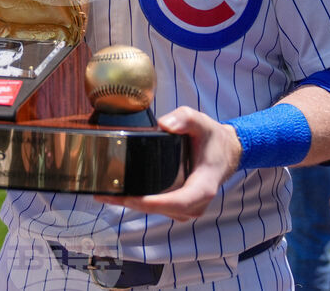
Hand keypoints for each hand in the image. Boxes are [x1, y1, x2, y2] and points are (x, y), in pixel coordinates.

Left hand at [96, 106, 240, 220]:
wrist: (225, 153)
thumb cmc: (213, 139)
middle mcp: (196, 203)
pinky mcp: (178, 208)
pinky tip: (119, 194)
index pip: (177, 201)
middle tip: (103, 195)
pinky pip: (156, 208)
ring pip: (155, 211)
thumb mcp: (202, 122)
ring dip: (131, 204)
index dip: (152, 203)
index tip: (129, 197)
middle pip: (159, 209)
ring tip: (105, 194)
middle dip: (131, 203)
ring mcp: (187, 209)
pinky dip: (138, 202)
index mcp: (203, 186)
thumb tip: (165, 124)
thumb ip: (185, 118)